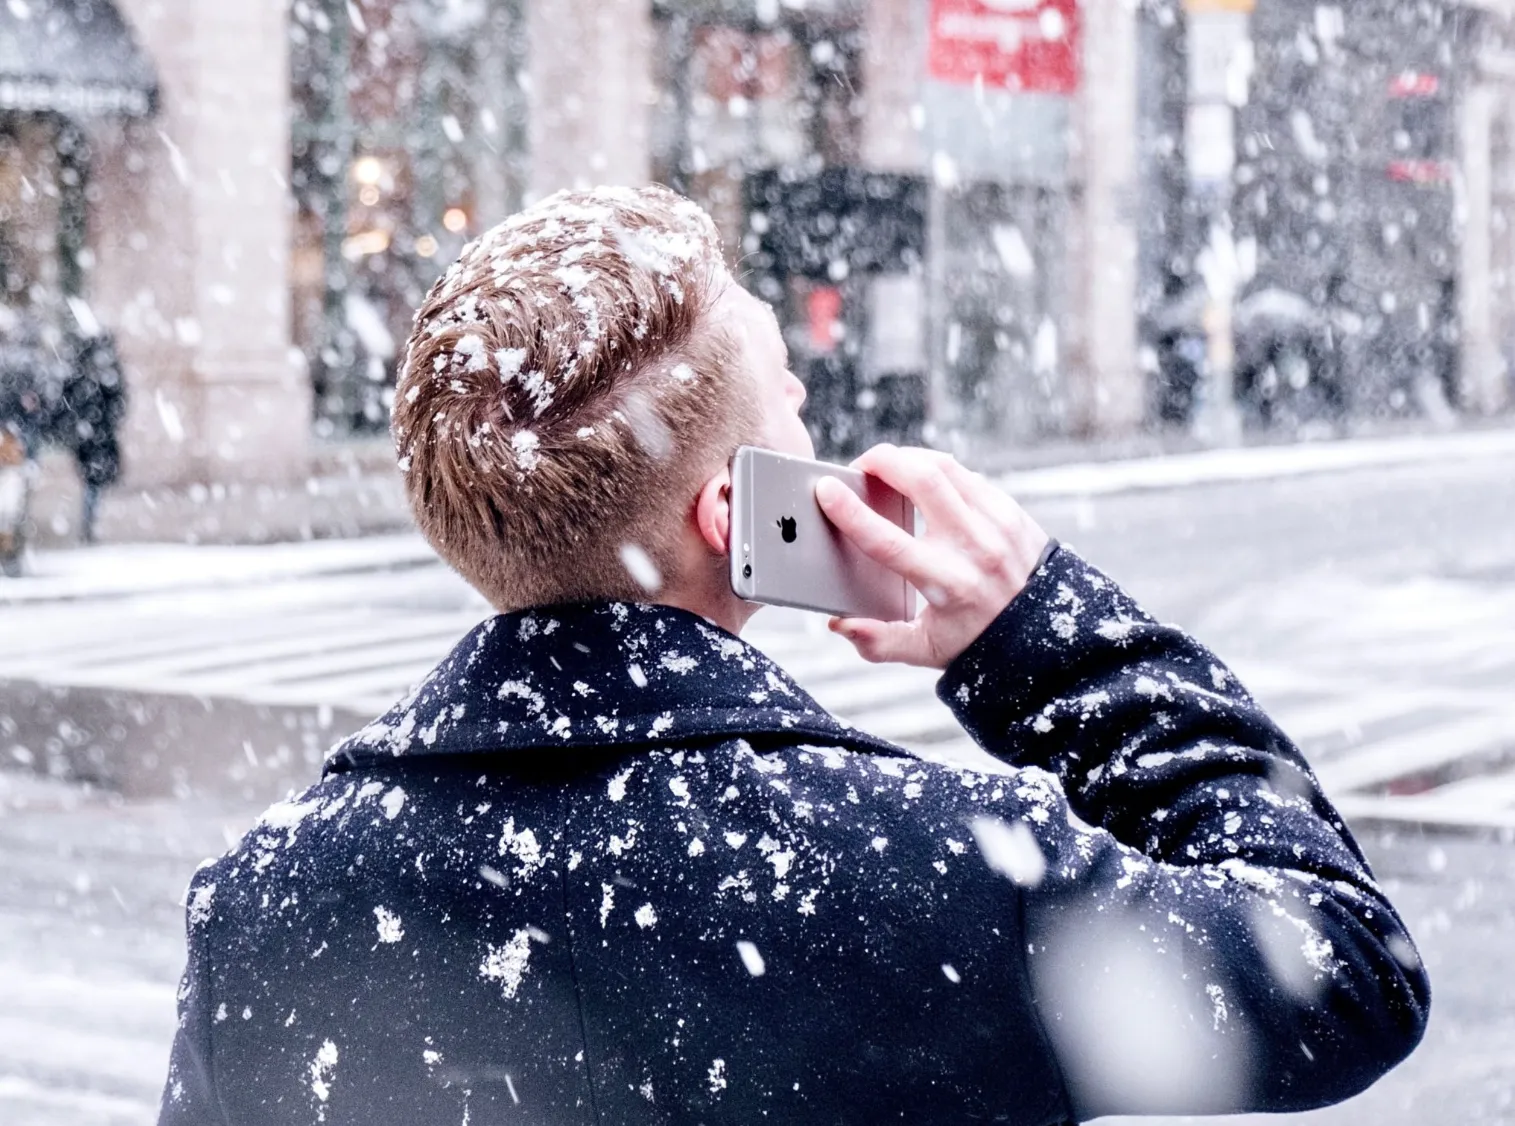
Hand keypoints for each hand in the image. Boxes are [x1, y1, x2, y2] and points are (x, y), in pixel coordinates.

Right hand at [814, 445, 1050, 669]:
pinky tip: (921, 478)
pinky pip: (966, 475)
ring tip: (886, 466)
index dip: (850, 512)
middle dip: (882, 460)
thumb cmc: (980, 640)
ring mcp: (995, 523)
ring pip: (944, 467)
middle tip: (859, 466)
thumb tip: (840, 624)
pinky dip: (937, 470)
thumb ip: (880, 642)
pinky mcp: (1009, 510)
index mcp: (946, 583)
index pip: (887, 540)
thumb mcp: (927, 651)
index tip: (826, 490)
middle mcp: (972, 547)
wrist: (1048, 630)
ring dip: (908, 458)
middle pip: (921, 480)